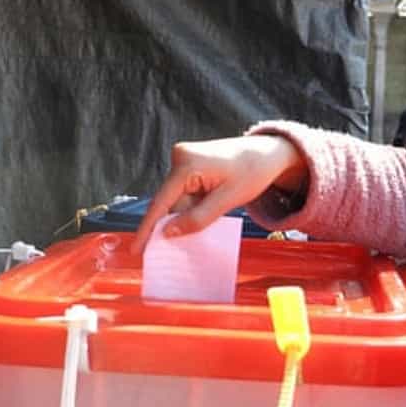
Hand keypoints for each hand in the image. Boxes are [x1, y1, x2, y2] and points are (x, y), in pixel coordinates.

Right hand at [131, 135, 307, 253]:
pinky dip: (191, 209)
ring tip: (200, 229)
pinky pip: (185, 194)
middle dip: (171, 225)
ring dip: (185, 217)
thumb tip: (168, 233)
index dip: (148, 228)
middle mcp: (180, 157)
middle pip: (169, 202)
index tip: (137, 250)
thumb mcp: (227, 200)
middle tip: (168, 253)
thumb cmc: (252, 171)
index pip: (161, 202)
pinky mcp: (190, 165)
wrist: (268, 153)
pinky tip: (201, 218)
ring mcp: (184, 160)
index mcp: (186, 163)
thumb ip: (197, 219)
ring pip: (177, 200)